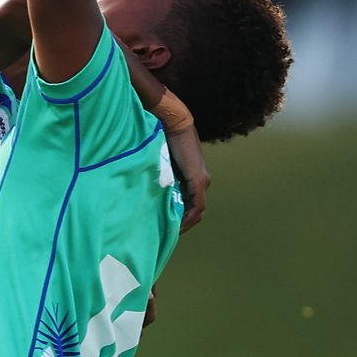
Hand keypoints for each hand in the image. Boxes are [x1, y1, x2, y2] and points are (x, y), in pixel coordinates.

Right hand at [165, 115, 208, 230]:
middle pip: (197, 210)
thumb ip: (165, 179)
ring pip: (198, 210)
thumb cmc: (166, 140)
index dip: (183, 216)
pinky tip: (179, 224)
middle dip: (185, 222)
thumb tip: (153, 192)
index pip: (192, 203)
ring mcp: (202, 182)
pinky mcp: (199, 181)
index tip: (170, 225)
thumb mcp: (164, 166)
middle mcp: (202, 181)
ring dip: (187, 222)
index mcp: (195, 177)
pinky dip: (189, 216)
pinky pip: (197, 206)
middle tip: (170, 231)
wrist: (174, 125)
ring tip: (173, 231)